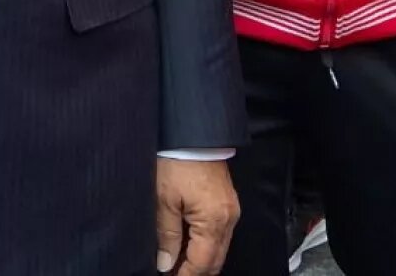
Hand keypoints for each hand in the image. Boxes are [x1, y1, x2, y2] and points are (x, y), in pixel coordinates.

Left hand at [154, 158, 238, 274]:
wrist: (193, 133)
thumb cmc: (177, 162)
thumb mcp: (164, 200)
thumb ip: (167, 236)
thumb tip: (166, 264)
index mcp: (214, 221)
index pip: (202, 264)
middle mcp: (228, 220)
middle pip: (214, 261)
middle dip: (194, 272)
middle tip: (172, 274)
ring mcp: (231, 212)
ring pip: (218, 250)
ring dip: (199, 260)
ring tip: (176, 263)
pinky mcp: (228, 204)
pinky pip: (219, 235)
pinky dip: (204, 245)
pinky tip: (187, 246)